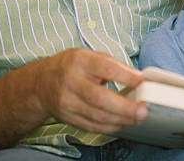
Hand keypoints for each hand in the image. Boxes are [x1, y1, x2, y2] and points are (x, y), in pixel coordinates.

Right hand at [33, 48, 147, 133]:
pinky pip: (91, 126)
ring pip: (97, 116)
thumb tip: (138, 78)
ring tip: (137, 118)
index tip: (143, 82)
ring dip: (121, 119)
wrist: (40, 83)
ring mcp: (67, 102)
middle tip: (143, 110)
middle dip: (125, 107)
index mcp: (81, 61)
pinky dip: (109, 127)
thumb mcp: (90, 56)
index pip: (107, 69)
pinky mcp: (66, 117)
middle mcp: (71, 82)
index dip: (127, 77)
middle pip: (100, 98)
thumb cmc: (72, 67)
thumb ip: (114, 65)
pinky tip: (121, 123)